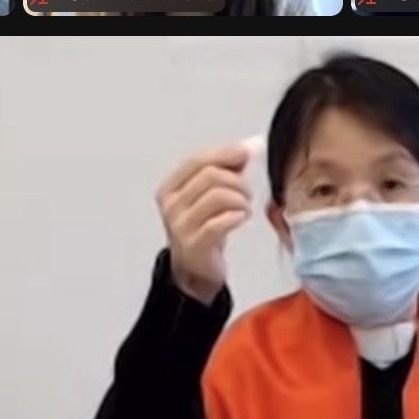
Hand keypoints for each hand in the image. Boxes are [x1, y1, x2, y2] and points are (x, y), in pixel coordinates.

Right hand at [158, 143, 253, 304]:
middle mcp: (171, 205)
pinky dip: (237, 216)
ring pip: (218, 196)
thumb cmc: (204, 229)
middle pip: (211, 176)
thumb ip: (226, 171)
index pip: (198, 160)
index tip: (245, 153)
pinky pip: (221, 222)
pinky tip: (241, 219)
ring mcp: (180, 226)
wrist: (194, 271)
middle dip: (237, 181)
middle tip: (246, 193)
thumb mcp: (210, 197)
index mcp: (170, 188)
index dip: (224, 154)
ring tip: (244, 207)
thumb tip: (248, 147)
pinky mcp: (194, 244)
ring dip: (240, 199)